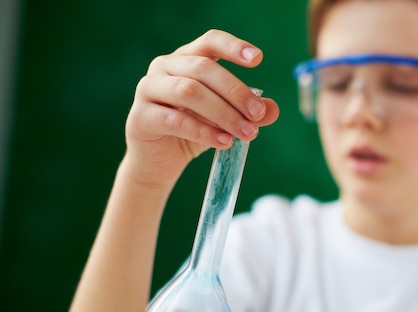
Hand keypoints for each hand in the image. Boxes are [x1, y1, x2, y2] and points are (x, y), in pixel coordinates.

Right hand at [124, 29, 279, 187]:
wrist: (160, 161)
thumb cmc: (194, 130)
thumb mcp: (225, 119)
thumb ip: (247, 112)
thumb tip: (272, 109)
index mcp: (186, 59)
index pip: (209, 42)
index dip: (233, 47)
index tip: (258, 59)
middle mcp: (165, 67)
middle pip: (203, 69)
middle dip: (236, 92)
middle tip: (258, 114)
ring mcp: (149, 89)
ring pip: (189, 92)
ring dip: (223, 113)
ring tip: (247, 133)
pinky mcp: (141, 117)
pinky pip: (175, 120)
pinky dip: (203, 132)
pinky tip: (224, 142)